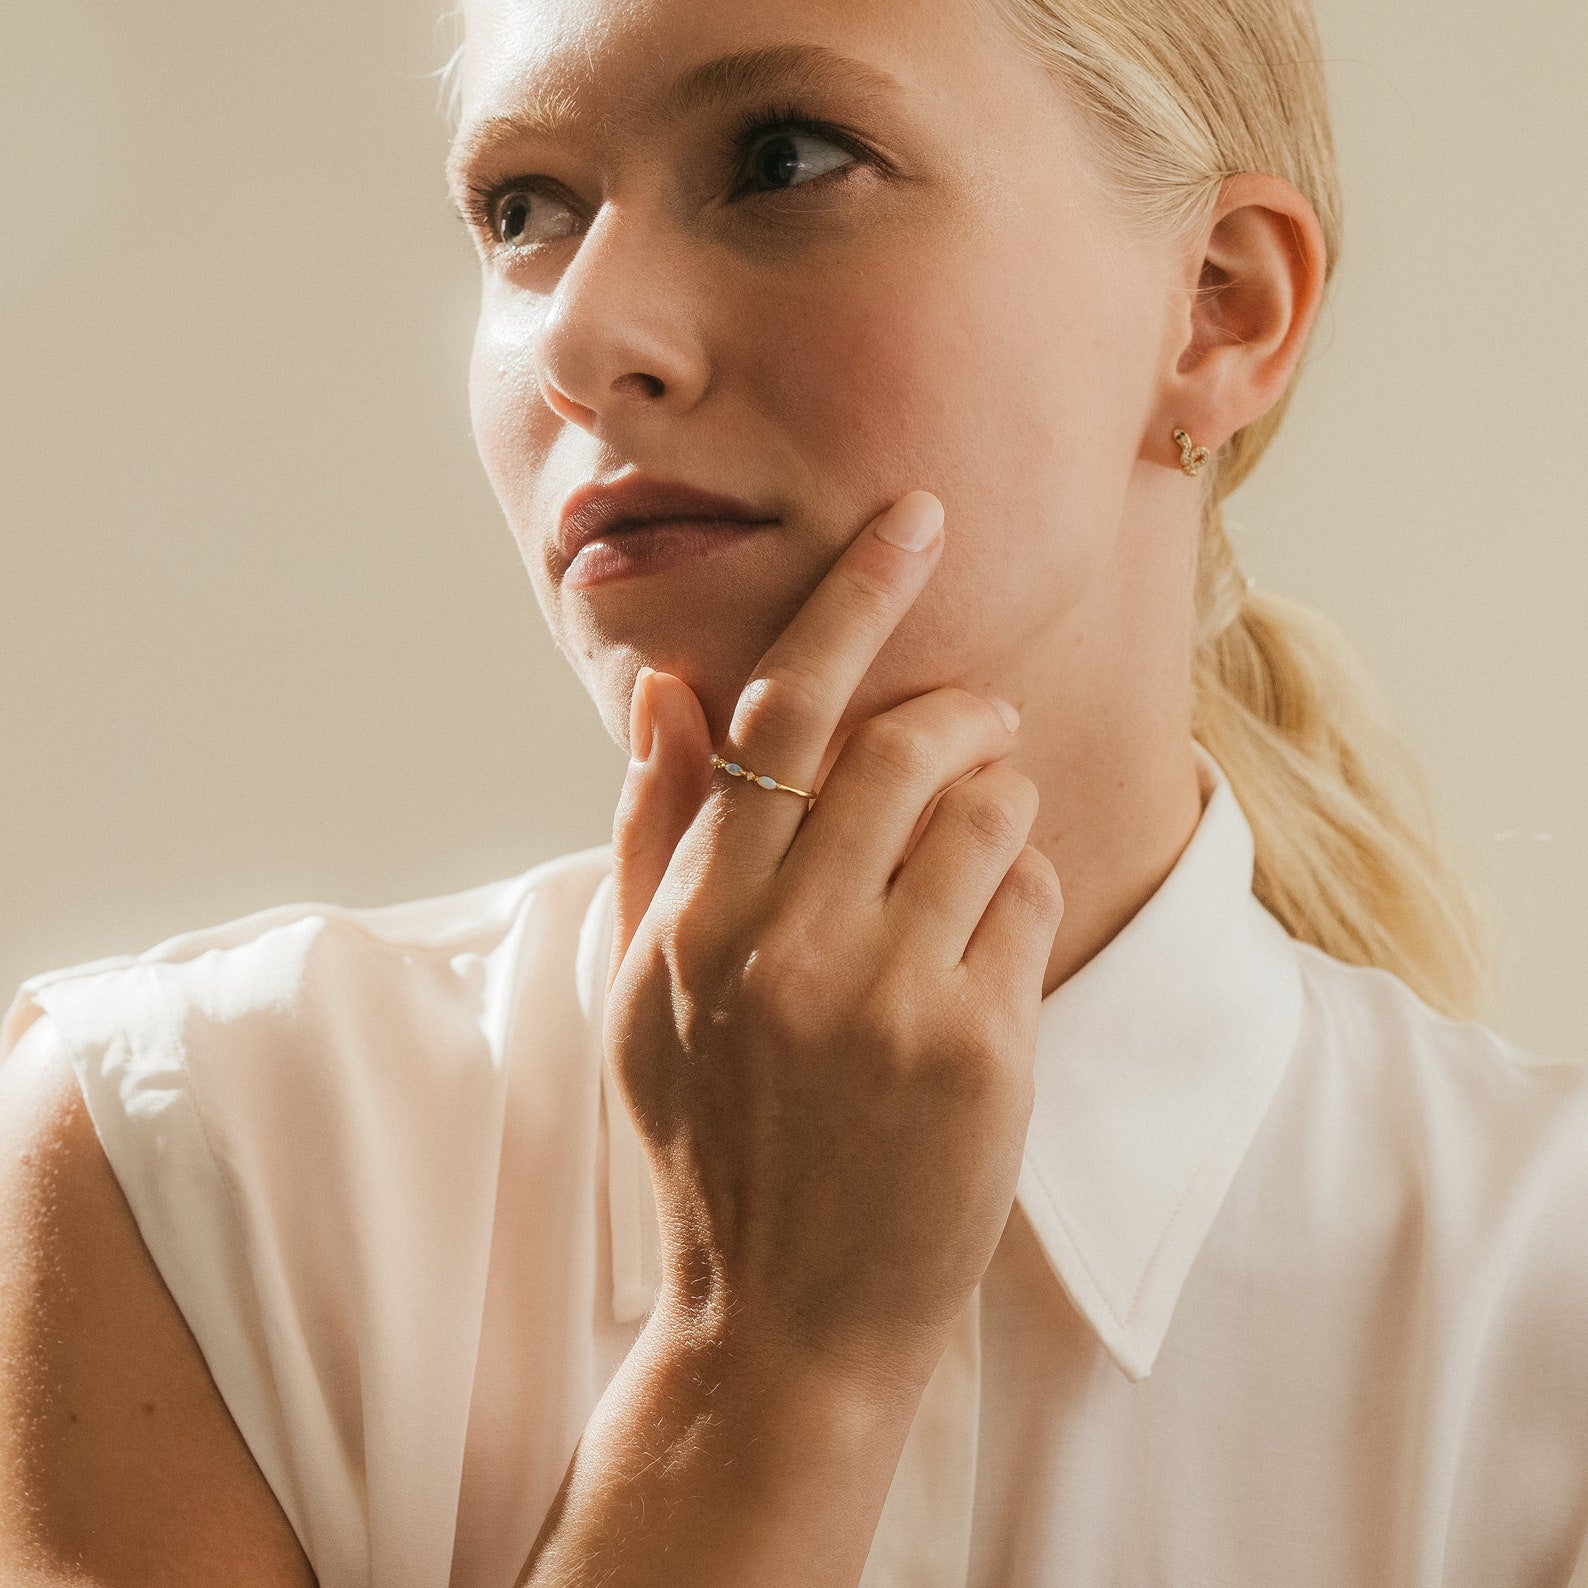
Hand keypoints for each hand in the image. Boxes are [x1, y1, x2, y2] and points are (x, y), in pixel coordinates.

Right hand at [604, 490, 1063, 1398]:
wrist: (784, 1323)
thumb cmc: (712, 1145)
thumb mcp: (645, 995)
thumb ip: (654, 833)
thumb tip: (663, 689)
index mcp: (698, 920)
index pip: (777, 721)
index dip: (849, 604)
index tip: (912, 522)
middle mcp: (786, 945)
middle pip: (902, 744)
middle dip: (958, 714)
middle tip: (976, 726)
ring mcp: (885, 999)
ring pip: (985, 810)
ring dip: (998, 804)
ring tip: (976, 853)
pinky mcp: (976, 1052)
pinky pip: (1028, 900)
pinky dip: (1019, 896)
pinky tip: (986, 953)